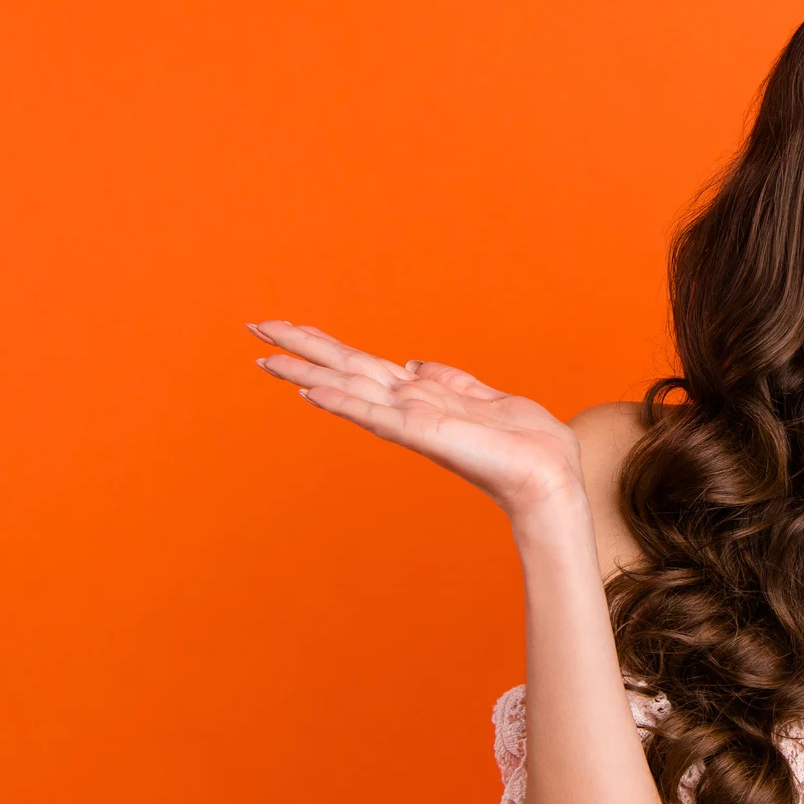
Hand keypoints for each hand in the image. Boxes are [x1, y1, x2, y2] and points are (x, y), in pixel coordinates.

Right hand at [248, 320, 585, 518]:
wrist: (549, 476)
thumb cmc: (526, 444)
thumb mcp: (487, 398)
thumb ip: (452, 381)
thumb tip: (417, 363)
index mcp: (421, 396)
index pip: (363, 364)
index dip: (325, 345)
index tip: (287, 326)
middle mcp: (408, 406)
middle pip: (345, 369)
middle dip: (301, 348)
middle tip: (254, 326)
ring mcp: (412, 421)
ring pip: (350, 387)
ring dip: (308, 370)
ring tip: (265, 356)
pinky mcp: (425, 434)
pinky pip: (377, 415)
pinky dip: (345, 403)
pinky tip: (311, 392)